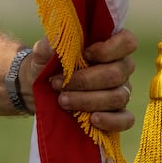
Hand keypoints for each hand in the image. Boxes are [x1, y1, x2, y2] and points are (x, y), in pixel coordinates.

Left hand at [21, 29, 137, 131]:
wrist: (34, 88)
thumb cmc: (46, 65)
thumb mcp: (42, 53)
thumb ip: (48, 46)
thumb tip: (54, 45)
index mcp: (108, 46)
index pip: (127, 41)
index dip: (110, 49)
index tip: (86, 54)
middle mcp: (120, 67)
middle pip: (117, 74)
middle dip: (85, 80)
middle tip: (58, 84)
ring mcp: (121, 91)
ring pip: (118, 97)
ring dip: (88, 100)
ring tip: (62, 101)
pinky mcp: (117, 114)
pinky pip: (125, 120)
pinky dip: (110, 120)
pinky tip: (92, 120)